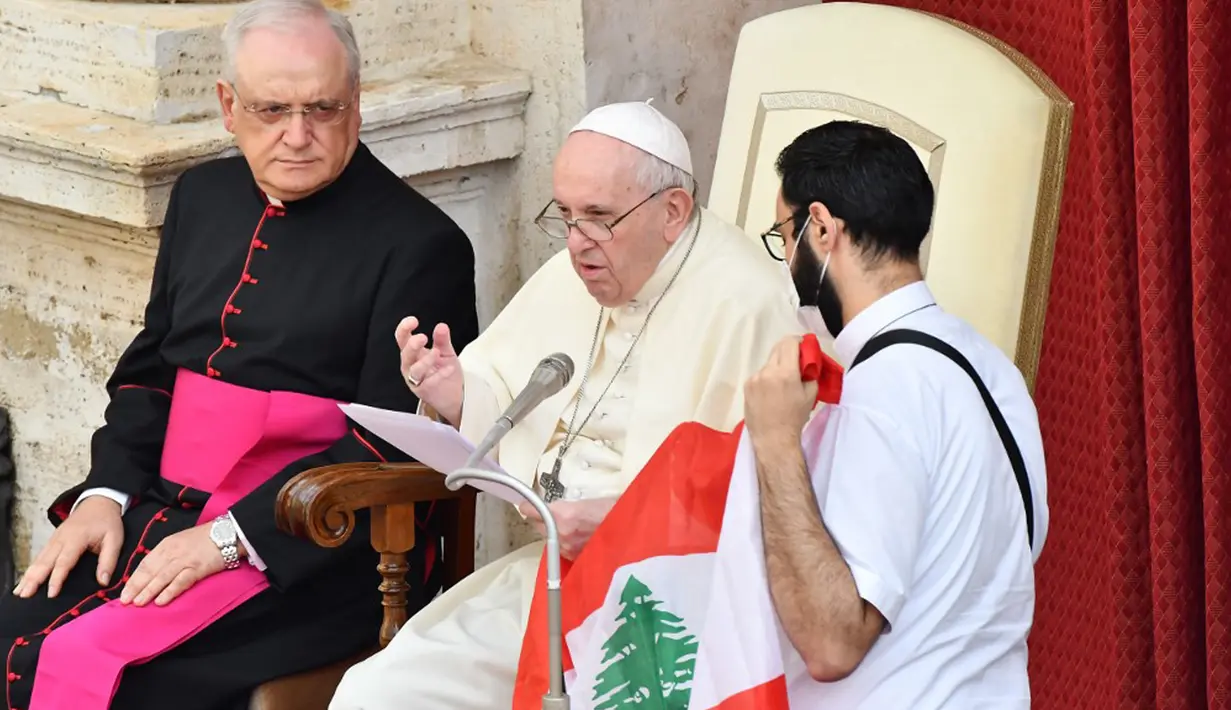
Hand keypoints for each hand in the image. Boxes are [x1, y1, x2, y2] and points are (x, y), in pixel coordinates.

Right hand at [15, 496, 123, 597]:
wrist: (98, 503)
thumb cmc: (107, 522)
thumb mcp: (115, 539)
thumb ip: (109, 560)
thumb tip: (103, 581)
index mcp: (77, 538)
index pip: (64, 561)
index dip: (57, 578)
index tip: (51, 593)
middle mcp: (61, 538)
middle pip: (45, 561)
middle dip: (34, 579)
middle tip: (26, 595)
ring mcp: (54, 539)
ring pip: (39, 560)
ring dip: (29, 576)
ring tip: (21, 592)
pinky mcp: (52, 541)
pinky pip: (39, 557)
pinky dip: (31, 569)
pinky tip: (25, 581)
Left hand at [120, 523, 225, 606]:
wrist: (228, 532)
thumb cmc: (205, 539)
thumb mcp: (181, 542)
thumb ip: (167, 555)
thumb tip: (152, 574)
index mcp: (166, 545)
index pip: (145, 564)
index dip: (134, 579)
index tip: (124, 591)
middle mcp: (173, 552)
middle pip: (150, 571)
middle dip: (136, 587)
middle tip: (125, 601)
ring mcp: (185, 560)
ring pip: (162, 577)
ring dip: (149, 591)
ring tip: (138, 603)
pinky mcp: (198, 567)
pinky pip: (181, 581)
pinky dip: (170, 591)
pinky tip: (161, 601)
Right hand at [396, 316, 463, 423]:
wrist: (453, 396)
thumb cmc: (444, 372)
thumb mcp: (445, 353)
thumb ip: (442, 340)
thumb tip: (441, 326)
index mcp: (413, 352)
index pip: (402, 338)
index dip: (404, 329)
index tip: (413, 321)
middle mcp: (410, 365)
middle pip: (405, 354)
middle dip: (412, 345)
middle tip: (422, 338)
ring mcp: (416, 379)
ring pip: (414, 370)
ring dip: (424, 361)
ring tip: (436, 353)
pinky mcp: (425, 391)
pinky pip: (429, 382)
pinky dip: (440, 375)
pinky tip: (449, 368)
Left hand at [518, 497, 616, 560]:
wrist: (633, 529)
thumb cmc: (615, 509)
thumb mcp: (588, 501)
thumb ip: (566, 506)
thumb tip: (553, 508)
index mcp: (563, 516)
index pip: (531, 512)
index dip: (528, 507)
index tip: (527, 504)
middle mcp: (561, 535)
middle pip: (538, 526)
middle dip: (542, 520)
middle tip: (552, 513)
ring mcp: (568, 550)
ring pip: (550, 539)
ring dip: (554, 533)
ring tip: (569, 526)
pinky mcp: (576, 560)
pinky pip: (563, 550)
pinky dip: (565, 544)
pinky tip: (578, 538)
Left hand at [744, 336, 819, 453]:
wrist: (773, 438)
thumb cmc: (795, 417)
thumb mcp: (811, 393)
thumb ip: (809, 372)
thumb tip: (807, 362)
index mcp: (785, 372)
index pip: (790, 342)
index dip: (799, 342)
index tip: (803, 348)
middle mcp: (767, 371)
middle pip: (778, 348)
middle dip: (789, 351)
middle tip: (796, 362)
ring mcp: (754, 378)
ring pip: (769, 362)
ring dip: (777, 366)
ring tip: (782, 384)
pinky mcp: (746, 386)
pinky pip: (760, 374)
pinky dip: (768, 378)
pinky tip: (771, 393)